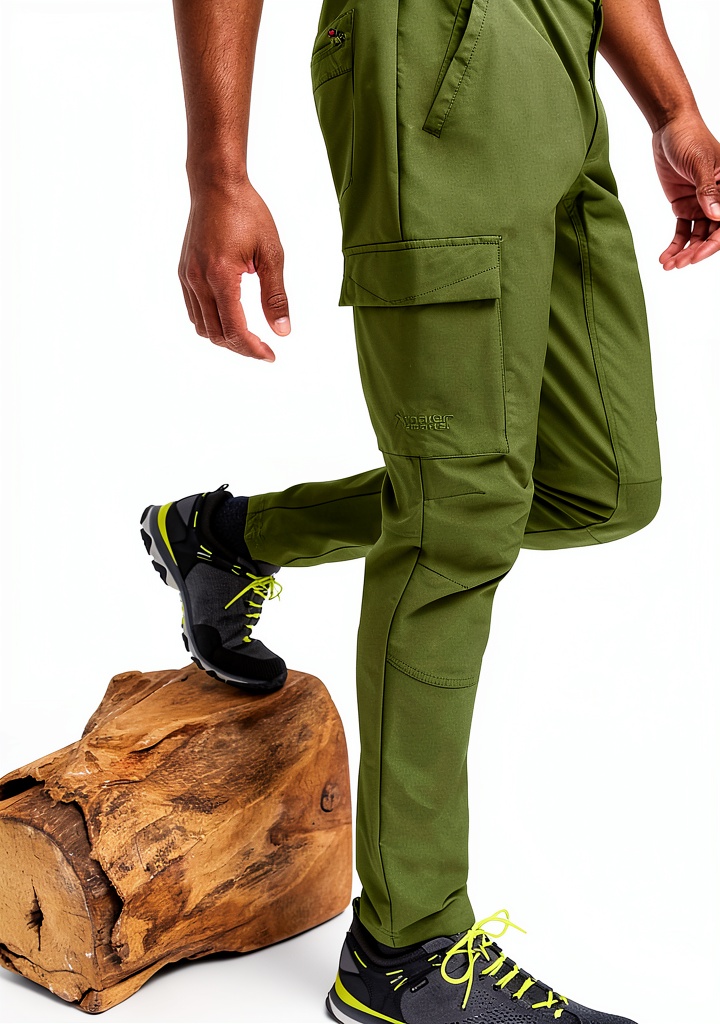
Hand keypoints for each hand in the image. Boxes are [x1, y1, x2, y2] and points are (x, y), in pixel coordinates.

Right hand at [178, 179, 290, 359]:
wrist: (216, 185)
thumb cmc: (247, 213)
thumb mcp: (272, 254)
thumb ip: (276, 295)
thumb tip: (283, 331)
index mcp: (221, 276)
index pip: (235, 329)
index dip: (253, 349)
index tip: (271, 355)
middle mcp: (198, 280)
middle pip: (217, 334)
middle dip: (241, 347)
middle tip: (264, 349)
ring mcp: (187, 277)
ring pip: (202, 327)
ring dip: (225, 338)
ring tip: (249, 337)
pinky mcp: (184, 273)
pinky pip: (194, 311)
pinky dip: (212, 323)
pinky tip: (231, 319)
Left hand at [652, 112, 719, 269]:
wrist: (669, 128)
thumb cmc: (691, 139)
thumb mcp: (700, 164)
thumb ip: (708, 190)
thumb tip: (716, 216)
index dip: (713, 243)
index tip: (696, 256)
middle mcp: (718, 200)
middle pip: (712, 234)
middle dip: (695, 252)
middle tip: (678, 265)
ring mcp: (702, 205)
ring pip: (697, 236)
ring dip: (684, 252)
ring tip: (668, 265)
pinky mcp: (685, 206)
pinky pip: (682, 230)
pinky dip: (675, 245)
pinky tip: (665, 257)